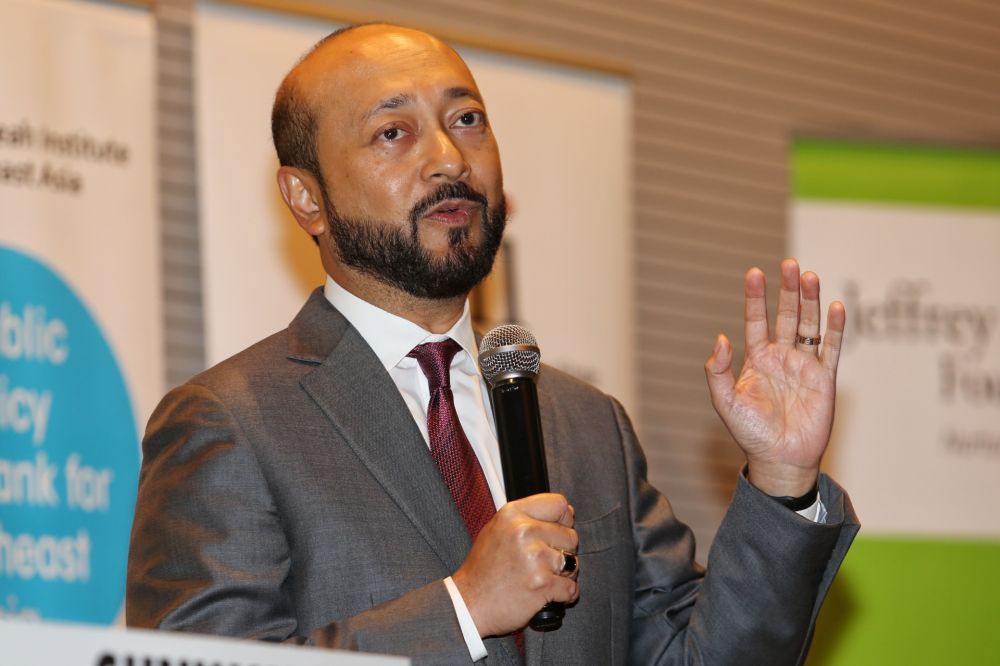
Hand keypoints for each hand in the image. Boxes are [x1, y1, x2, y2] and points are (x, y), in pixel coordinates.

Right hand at [452, 493, 578, 637]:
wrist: (469, 604)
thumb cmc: (483, 570)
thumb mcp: (496, 529)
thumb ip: (528, 518)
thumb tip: (567, 512)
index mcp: (513, 514)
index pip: (560, 505)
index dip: (563, 521)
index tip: (557, 532)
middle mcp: (524, 531)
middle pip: (571, 536)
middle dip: (563, 552)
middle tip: (544, 562)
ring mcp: (535, 558)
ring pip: (574, 563)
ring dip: (564, 574)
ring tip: (544, 578)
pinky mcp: (542, 584)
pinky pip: (572, 588)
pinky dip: (565, 595)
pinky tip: (549, 594)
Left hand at [704, 259, 845, 496]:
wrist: (780, 460)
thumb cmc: (750, 433)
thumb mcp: (725, 402)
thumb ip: (719, 371)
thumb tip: (721, 338)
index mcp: (756, 359)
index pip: (756, 320)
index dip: (755, 297)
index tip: (753, 272)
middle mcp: (781, 357)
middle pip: (786, 315)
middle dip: (787, 290)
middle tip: (789, 264)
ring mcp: (804, 365)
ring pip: (809, 325)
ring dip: (810, 301)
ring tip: (810, 276)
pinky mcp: (825, 378)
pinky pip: (832, 348)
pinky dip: (835, 328)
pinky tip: (835, 307)